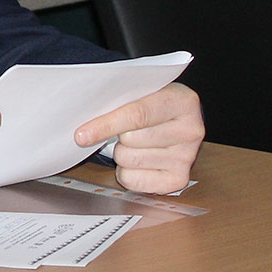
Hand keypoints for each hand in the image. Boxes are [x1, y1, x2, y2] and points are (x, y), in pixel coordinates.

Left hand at [74, 82, 203, 193]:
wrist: (176, 120)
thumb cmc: (152, 104)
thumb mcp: (141, 92)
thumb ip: (119, 100)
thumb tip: (83, 120)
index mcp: (182, 101)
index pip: (138, 115)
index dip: (106, 125)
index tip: (81, 134)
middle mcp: (190, 130)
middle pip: (131, 140)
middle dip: (116, 136)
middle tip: (124, 130)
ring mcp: (187, 157)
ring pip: (129, 160)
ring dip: (121, 153)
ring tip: (133, 143)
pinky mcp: (178, 179)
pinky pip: (133, 179)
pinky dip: (125, 172)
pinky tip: (137, 159)